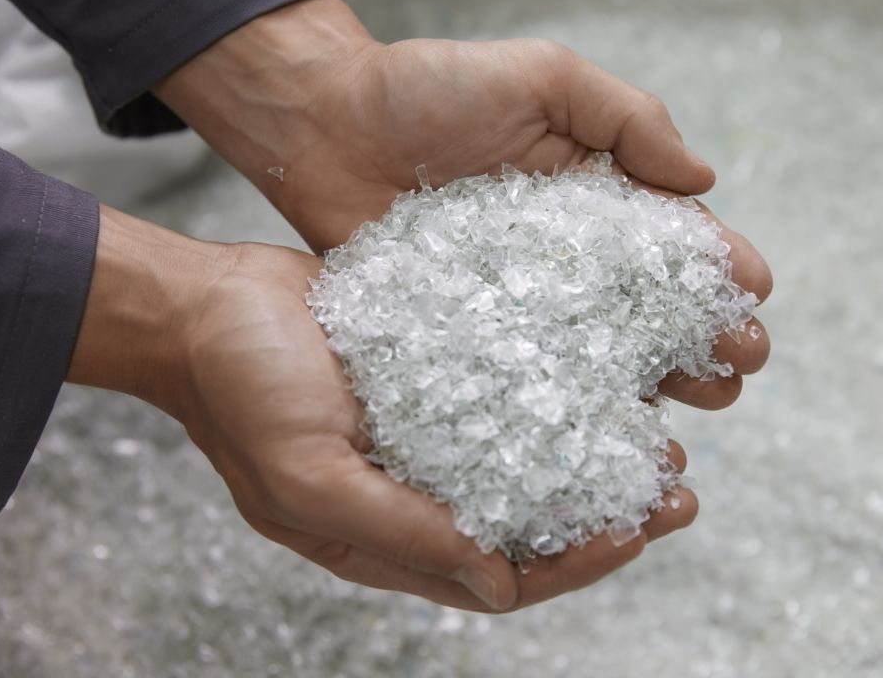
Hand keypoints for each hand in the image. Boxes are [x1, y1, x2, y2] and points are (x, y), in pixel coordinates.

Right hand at [67, 206, 699, 611]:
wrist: (205, 304)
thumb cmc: (239, 391)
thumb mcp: (305, 475)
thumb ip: (399, 532)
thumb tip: (500, 577)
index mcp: (387, 535)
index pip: (502, 576)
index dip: (575, 562)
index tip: (635, 532)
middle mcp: (418, 490)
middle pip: (531, 521)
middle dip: (607, 513)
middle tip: (676, 488)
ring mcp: (428, 430)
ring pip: (530, 458)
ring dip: (594, 451)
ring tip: (658, 431)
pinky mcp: (432, 372)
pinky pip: (506, 393)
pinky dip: (556, 390)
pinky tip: (601, 366)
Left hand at [153, 0, 772, 409]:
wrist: (322, 125)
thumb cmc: (427, 89)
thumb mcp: (540, 78)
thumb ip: (625, 117)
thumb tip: (704, 180)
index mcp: (594, 197)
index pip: (672, 241)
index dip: (718, 269)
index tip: (755, 296)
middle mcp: (564, 261)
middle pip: (650, 310)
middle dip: (705, 339)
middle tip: (737, 367)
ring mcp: (516, 306)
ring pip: (600, 357)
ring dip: (654, 386)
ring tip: (693, 412)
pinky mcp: (466, 338)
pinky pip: (522, 380)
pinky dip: (563, 410)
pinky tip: (598, 436)